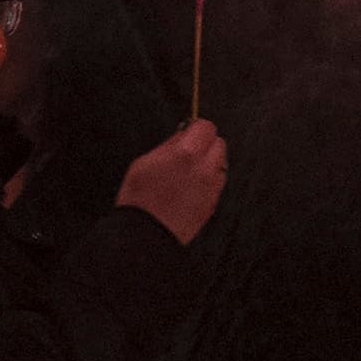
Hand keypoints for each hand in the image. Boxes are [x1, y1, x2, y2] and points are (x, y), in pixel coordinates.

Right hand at [115, 119, 227, 243]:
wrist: (146, 233)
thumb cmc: (140, 198)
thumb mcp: (144, 162)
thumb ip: (169, 144)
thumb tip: (184, 132)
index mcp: (186, 153)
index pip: (206, 126)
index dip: (196, 128)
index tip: (188, 132)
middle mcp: (205, 168)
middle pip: (219, 143)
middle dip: (205, 144)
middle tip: (188, 153)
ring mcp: (212, 187)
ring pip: (221, 163)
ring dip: (210, 162)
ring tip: (189, 172)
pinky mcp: (213, 202)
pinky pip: (217, 182)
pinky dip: (209, 180)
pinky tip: (191, 188)